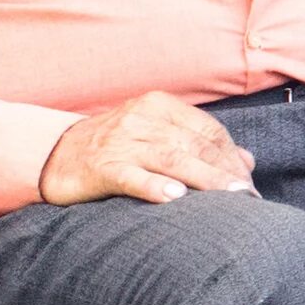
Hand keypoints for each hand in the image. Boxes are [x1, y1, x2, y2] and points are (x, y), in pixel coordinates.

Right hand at [40, 91, 257, 205]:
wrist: (54, 155)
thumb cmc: (114, 148)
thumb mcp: (157, 136)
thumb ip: (200, 144)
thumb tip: (247, 159)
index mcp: (159, 106)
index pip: (208, 130)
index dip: (233, 157)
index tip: (250, 184)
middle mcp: (142, 119)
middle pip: (196, 144)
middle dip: (227, 172)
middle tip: (249, 197)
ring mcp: (121, 142)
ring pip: (173, 158)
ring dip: (206, 179)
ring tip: (231, 197)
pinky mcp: (101, 167)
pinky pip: (132, 176)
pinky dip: (155, 185)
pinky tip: (175, 197)